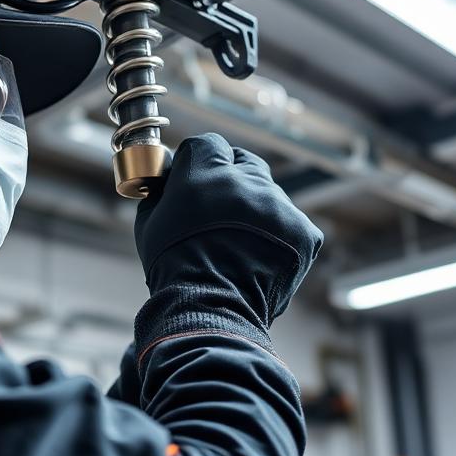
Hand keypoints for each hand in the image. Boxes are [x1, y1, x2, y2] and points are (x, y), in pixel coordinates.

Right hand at [135, 133, 322, 325]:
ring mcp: (280, 207)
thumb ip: (162, 191)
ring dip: (256, 209)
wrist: (212, 312)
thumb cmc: (174, 269)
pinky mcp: (305, 233)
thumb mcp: (150, 223)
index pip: (208, 143)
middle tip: (219, 207)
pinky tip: (258, 258)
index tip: (194, 177)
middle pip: (244, 162)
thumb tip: (168, 179)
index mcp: (205, 174)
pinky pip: (291, 223)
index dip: (199, 160)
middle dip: (232, 178)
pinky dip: (278, 237)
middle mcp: (248, 182)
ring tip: (238, 244)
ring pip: (269, 194)